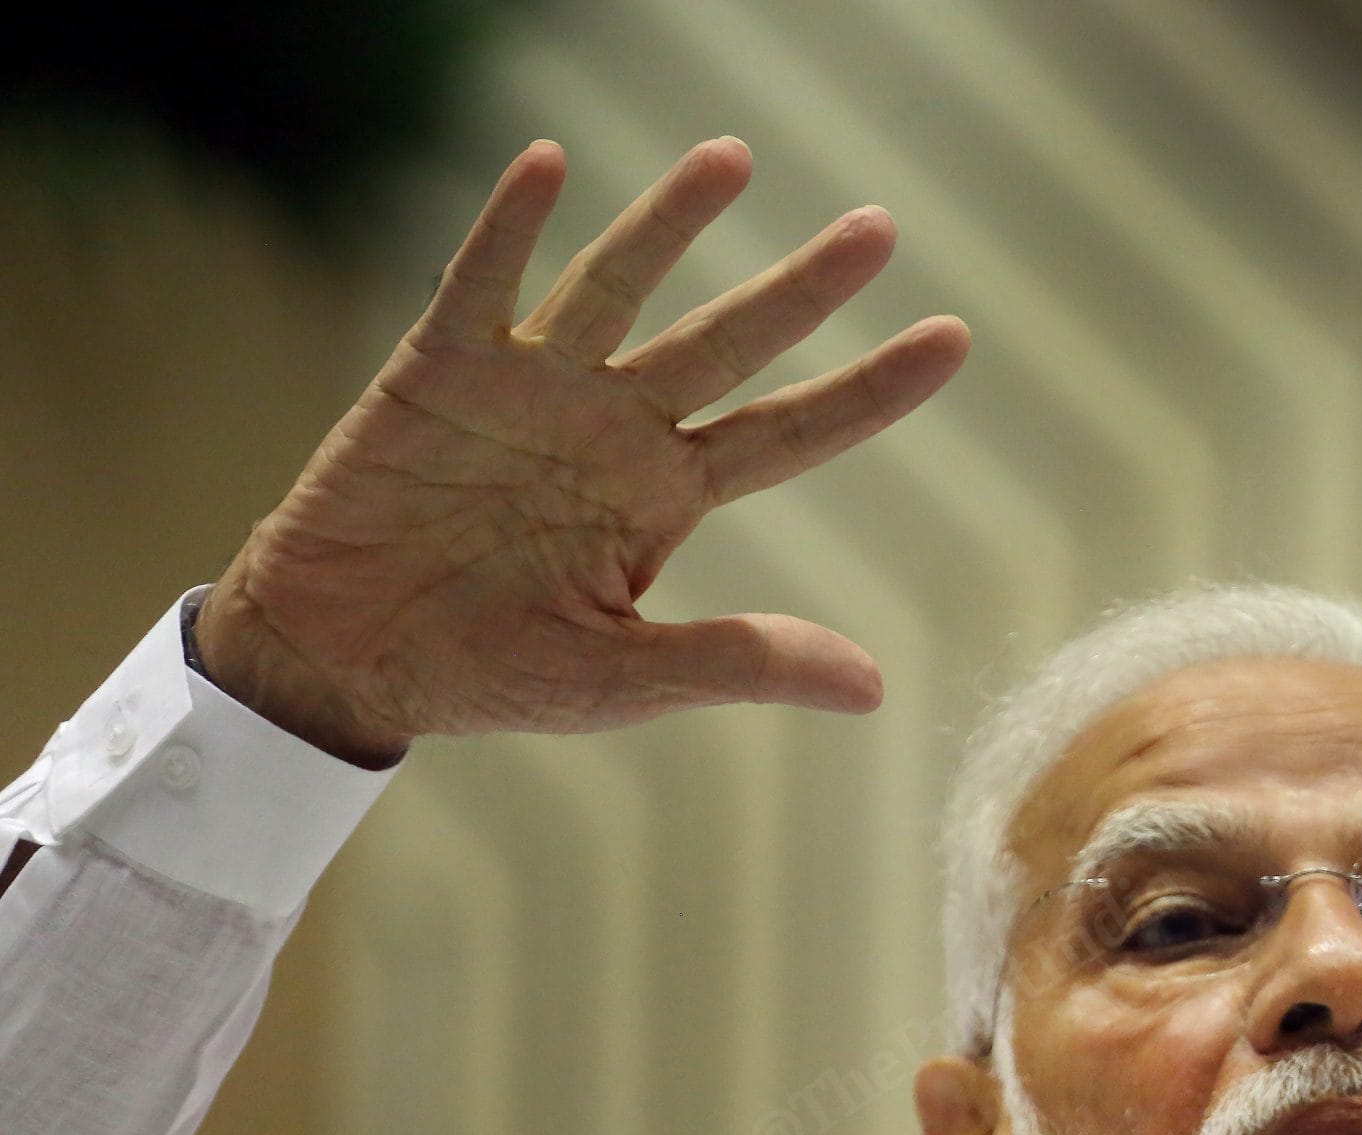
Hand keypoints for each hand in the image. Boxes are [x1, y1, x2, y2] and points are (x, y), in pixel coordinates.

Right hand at [198, 137, 969, 763]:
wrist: (346, 660)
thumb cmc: (490, 674)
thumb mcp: (627, 678)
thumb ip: (740, 663)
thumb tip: (872, 688)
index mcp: (667, 496)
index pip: (793, 432)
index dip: (871, 388)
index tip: (954, 339)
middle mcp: (615, 427)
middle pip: (730, 342)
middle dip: (802, 288)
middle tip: (880, 227)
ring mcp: (532, 389)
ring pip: (619, 288)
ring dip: (670, 223)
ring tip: (733, 158)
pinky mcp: (440, 370)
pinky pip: (481, 284)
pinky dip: (510, 226)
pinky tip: (547, 163)